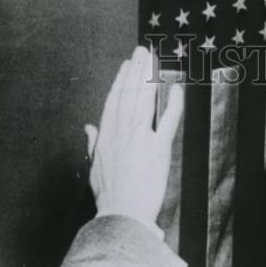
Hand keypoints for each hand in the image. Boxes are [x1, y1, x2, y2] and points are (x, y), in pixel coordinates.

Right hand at [85, 46, 182, 226]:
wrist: (122, 215)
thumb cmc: (109, 198)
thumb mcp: (95, 168)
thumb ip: (94, 144)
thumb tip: (88, 127)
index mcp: (106, 137)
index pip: (113, 102)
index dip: (120, 82)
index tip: (125, 66)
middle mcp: (120, 133)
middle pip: (128, 94)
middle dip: (134, 70)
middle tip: (142, 51)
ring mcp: (139, 139)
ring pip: (143, 100)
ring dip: (148, 77)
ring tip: (153, 59)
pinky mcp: (158, 149)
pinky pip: (168, 120)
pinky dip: (173, 104)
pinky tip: (177, 89)